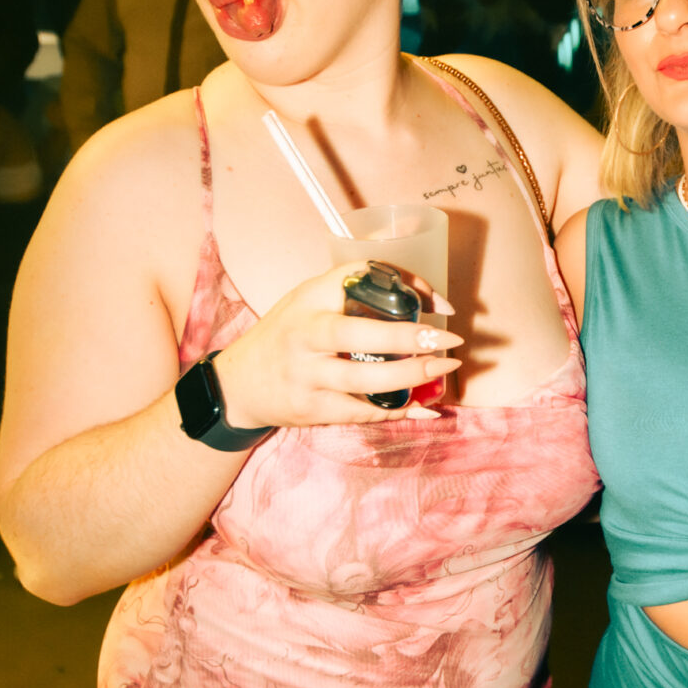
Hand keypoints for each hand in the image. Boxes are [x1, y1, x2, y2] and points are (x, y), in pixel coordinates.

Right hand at [209, 262, 463, 429]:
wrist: (239, 384)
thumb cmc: (286, 336)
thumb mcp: (309, 302)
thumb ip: (354, 295)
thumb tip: (425, 301)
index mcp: (308, 300)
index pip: (357, 276)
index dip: (404, 284)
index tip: (438, 302)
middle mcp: (304, 335)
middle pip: (360, 334)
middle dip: (409, 338)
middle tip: (447, 340)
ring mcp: (306, 376)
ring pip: (366, 379)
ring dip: (411, 376)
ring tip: (444, 369)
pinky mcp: (311, 410)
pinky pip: (362, 412)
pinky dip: (397, 411)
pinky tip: (423, 407)